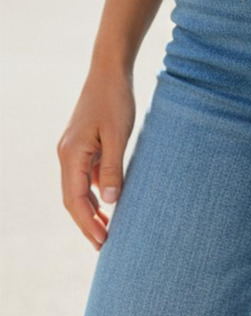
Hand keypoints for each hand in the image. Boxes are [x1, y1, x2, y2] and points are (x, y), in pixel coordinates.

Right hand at [56, 63, 135, 250]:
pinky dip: (95, 192)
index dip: (88, 224)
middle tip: (105, 245)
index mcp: (71, 155)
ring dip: (91, 210)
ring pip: (78, 188)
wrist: (109, 70)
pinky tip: (111, 201)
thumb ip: (114, 168)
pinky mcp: (83, 144)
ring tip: (108, 229)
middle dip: (87, 223)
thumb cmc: (115, 99)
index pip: (75, 200)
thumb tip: (110, 202)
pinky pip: (86, 175)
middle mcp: (67, 155)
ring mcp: (73, 149)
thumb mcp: (119, 135)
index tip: (103, 243)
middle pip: (73, 199)